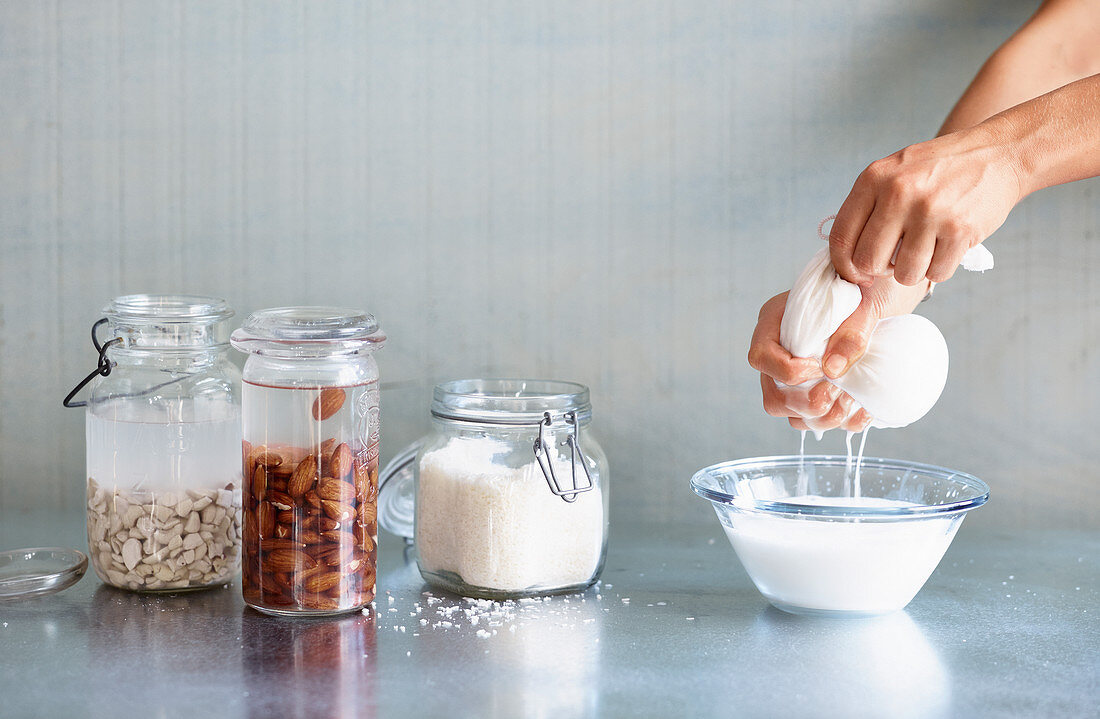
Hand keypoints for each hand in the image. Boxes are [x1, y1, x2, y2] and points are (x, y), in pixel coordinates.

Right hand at [748, 278, 927, 431]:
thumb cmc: (865, 292)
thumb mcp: (863, 304)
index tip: (820, 366)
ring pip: (792, 416)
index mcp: (774, 324)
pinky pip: (818, 422)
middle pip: (772, 396)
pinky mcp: (816, 392)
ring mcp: (795, 378)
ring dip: (823, 419)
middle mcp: (778, 354)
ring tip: (851, 402)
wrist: (879, 297)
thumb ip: (850, 333)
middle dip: (805, 404)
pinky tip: (863, 411)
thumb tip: (833, 370)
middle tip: (836, 393)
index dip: (787, 372)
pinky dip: (841, 424)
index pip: (760, 358)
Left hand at [829, 121, 1021, 286]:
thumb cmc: (939, 169)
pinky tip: (946, 247)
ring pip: (904, 273)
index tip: (856, 273)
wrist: (998, 153)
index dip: (844, 266)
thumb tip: (845, 258)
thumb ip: (868, 207)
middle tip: (894, 260)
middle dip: (879, 270)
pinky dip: (940, 268)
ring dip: (913, 271)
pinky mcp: (959, 229)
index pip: (841, 238)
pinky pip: (937, 273)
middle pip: (868, 262)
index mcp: (873, 179)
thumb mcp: (893, 172)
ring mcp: (929, 212)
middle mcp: (898, 193)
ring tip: (924, 250)